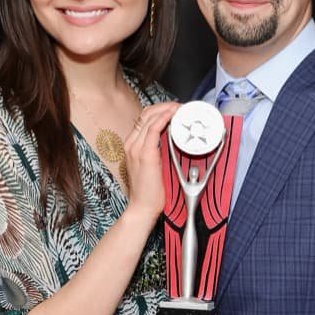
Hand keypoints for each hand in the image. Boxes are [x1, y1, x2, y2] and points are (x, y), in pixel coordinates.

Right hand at [123, 101, 180, 218]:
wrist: (142, 208)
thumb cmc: (152, 190)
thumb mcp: (155, 165)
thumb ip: (160, 150)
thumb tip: (177, 139)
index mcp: (133, 144)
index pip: (146, 117)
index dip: (162, 109)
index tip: (177, 108)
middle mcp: (132, 143)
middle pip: (147, 113)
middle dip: (166, 106)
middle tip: (183, 106)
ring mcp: (136, 147)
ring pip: (150, 118)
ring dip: (168, 109)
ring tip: (182, 108)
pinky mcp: (144, 154)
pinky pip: (153, 129)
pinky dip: (163, 119)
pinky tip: (173, 115)